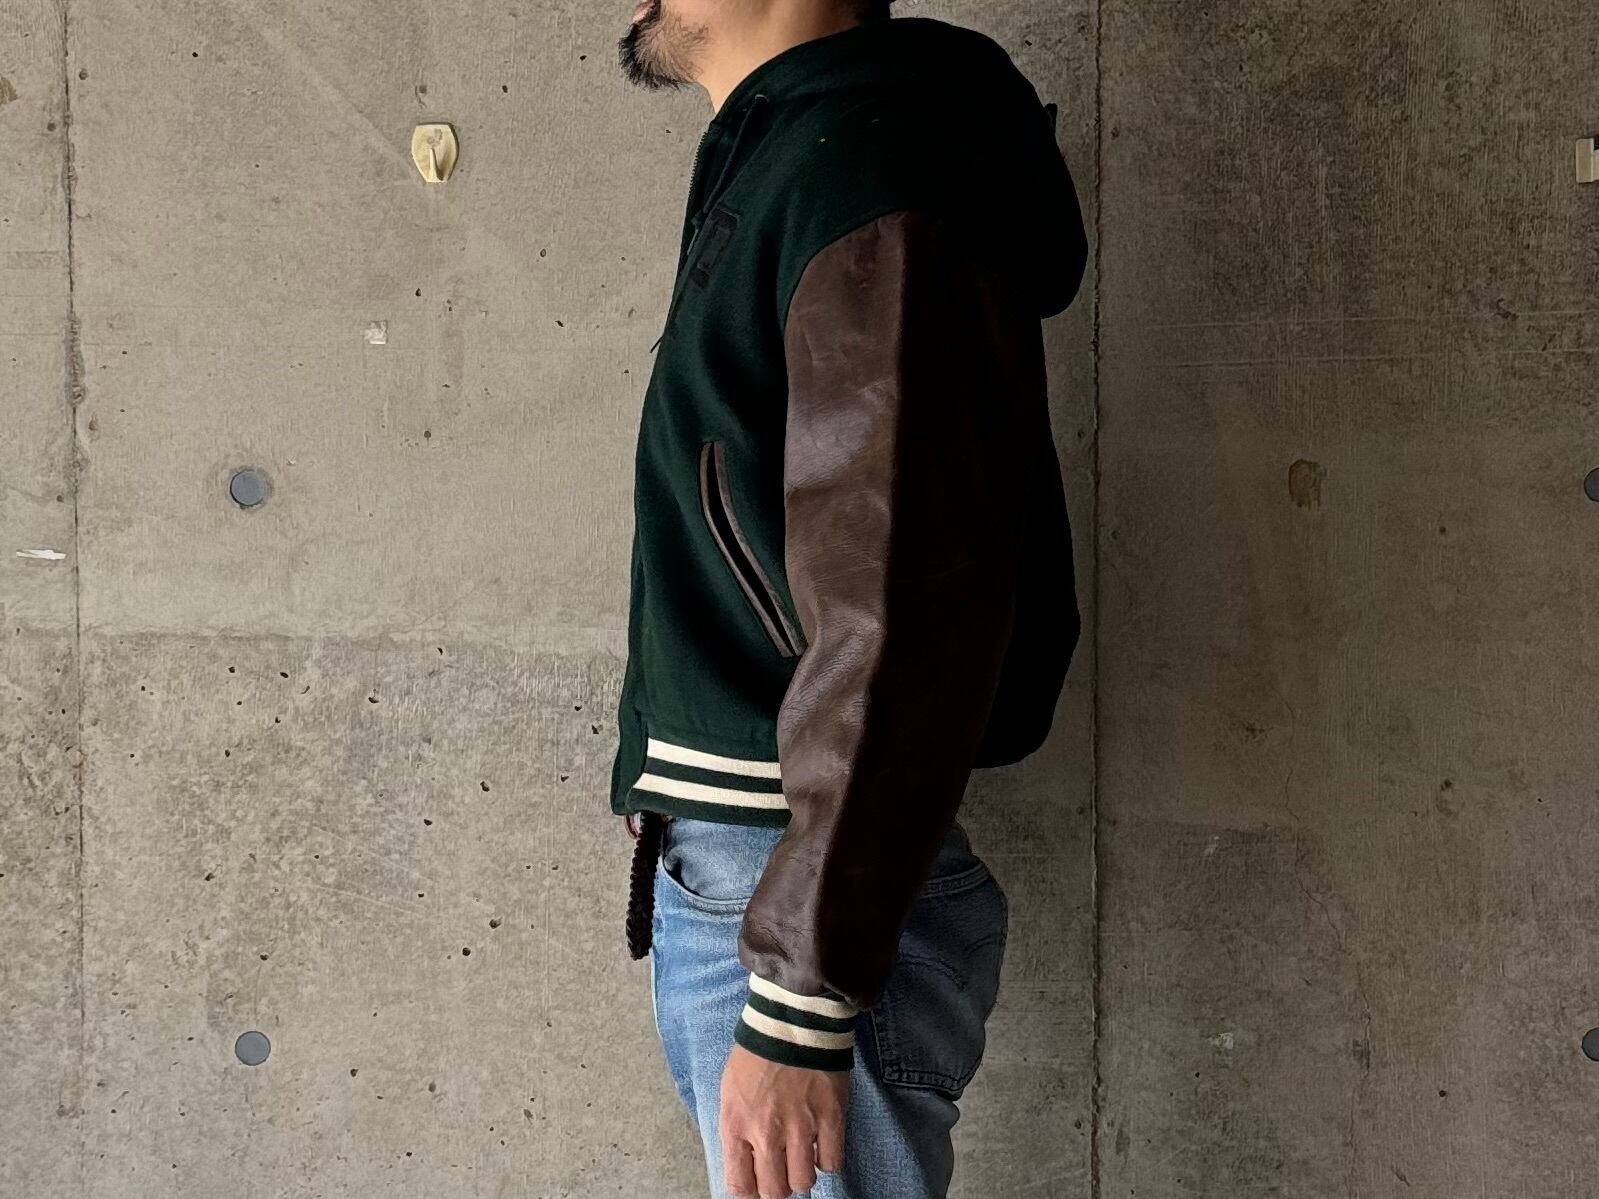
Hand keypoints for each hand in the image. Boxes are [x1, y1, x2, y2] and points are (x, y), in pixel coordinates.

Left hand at [719, 1042, 847, 1197]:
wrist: (792, 1019)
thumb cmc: (757, 1052)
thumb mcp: (731, 1090)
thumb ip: (737, 1128)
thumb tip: (747, 1160)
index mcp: (735, 1124)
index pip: (739, 1185)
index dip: (750, 1189)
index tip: (756, 1180)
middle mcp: (765, 1132)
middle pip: (774, 1191)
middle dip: (777, 1185)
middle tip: (781, 1168)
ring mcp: (800, 1127)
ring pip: (803, 1182)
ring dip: (802, 1172)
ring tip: (802, 1153)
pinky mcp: (831, 1117)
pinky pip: (832, 1161)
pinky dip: (827, 1157)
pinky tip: (822, 1140)